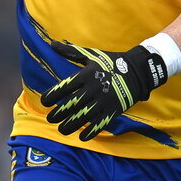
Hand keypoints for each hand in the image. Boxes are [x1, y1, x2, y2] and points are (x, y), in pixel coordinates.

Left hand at [40, 41, 167, 140]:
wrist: (137, 70)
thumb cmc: (109, 62)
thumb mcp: (90, 55)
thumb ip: (70, 52)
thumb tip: (52, 43)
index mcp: (87, 74)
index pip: (65, 87)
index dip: (53, 96)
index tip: (44, 102)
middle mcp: (94, 88)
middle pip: (72, 104)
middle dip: (59, 113)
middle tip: (49, 119)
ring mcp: (105, 100)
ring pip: (84, 116)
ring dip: (71, 125)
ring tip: (61, 130)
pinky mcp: (114, 110)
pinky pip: (101, 123)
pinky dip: (91, 131)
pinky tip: (81, 137)